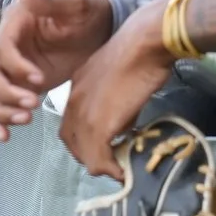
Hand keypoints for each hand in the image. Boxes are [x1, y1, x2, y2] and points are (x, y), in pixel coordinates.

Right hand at [0, 0, 113, 140]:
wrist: (94, 34)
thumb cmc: (85, 15)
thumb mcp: (74, 6)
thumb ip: (49, 2)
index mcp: (14, 25)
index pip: (1, 49)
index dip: (16, 66)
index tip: (40, 79)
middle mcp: (4, 48)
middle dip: (6, 92)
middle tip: (34, 103)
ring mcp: (8, 70)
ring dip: (0, 110)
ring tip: (26, 119)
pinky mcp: (14, 88)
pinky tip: (4, 137)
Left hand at [59, 17, 175, 178]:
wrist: (145, 43)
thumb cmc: (141, 50)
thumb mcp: (119, 77)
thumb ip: (116, 101)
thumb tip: (126, 126)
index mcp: (78, 87)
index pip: (70, 122)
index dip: (84, 138)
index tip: (102, 146)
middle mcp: (75, 102)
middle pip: (70, 140)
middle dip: (88, 155)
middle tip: (110, 161)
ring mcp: (84, 115)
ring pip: (84, 153)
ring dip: (101, 165)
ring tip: (119, 169)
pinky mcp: (99, 126)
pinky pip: (99, 159)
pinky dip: (111, 169)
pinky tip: (123, 172)